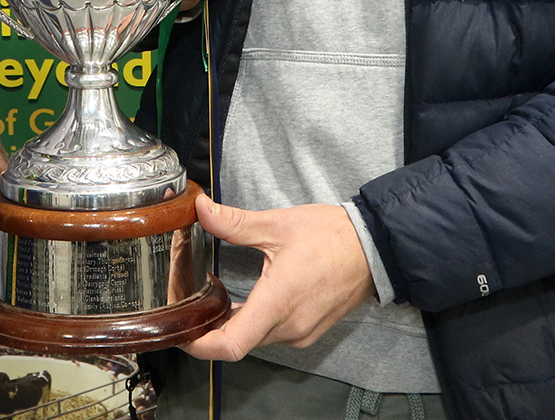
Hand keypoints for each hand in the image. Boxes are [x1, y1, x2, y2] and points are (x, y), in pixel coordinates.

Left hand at [182, 194, 372, 361]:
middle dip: (210, 327)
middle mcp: (290, 326)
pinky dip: (253, 322)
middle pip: (237, 342)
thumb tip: (202, 210)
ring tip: (213, 298)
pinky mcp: (309, 331)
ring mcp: (301, 332)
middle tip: (191, 304)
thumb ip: (234, 222)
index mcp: (278, 302)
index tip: (182, 333)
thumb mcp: (276, 224)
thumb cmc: (330, 236)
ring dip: (232, 324)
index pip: (232, 344)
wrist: (373, 248)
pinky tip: (244, 300)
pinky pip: (272, 334)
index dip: (200, 345)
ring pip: (254, 338)